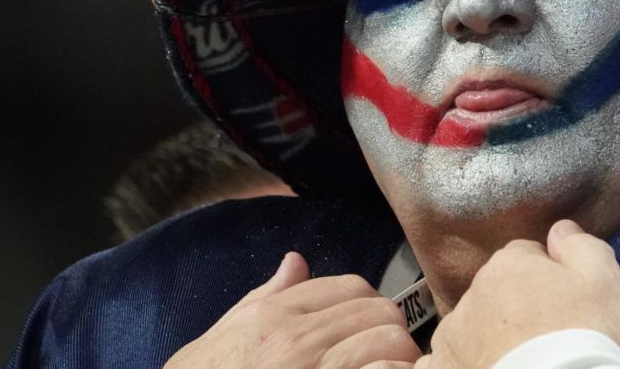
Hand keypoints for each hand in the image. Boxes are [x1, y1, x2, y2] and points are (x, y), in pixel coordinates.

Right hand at [165, 251, 421, 368]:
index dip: (366, 308)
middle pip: (381, 311)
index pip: (351, 287)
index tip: (365, 331)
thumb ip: (262, 299)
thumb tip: (295, 261)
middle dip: (389, 333)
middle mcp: (297, 341)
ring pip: (393, 343)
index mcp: (272, 318)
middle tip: (385, 357)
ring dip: (400, 360)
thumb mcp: (220, 341)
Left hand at [404, 219, 619, 368]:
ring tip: (525, 358)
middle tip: (549, 335)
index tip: (566, 304)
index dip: (550, 279)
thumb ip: (581, 245)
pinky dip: (465, 362)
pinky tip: (491, 366)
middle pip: (498, 290)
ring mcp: (453, 334)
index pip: (527, 256)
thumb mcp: (604, 280)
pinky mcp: (443, 367)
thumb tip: (561, 231)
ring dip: (492, 335)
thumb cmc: (583, 336)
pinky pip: (449, 359)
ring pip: (474, 324)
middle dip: (518, 306)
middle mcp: (473, 292)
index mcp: (509, 263)